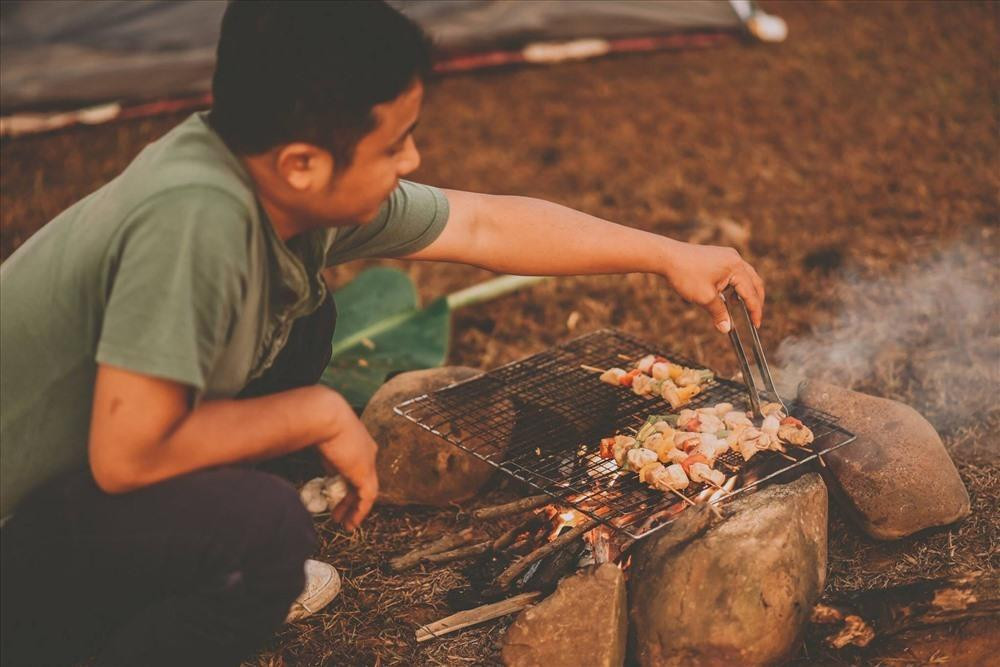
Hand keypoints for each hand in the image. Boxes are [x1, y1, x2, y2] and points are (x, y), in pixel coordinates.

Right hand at [314, 397, 378, 530]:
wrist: (324, 414)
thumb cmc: (316, 420)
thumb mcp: (321, 439)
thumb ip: (325, 455)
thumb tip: (323, 470)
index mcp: (357, 442)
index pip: (355, 467)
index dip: (346, 483)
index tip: (336, 495)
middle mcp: (366, 452)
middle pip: (360, 480)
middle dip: (349, 499)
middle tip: (340, 513)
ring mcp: (368, 462)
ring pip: (365, 491)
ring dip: (354, 509)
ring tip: (345, 523)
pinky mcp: (365, 473)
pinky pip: (367, 497)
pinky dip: (359, 511)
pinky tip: (351, 523)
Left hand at [661, 240, 764, 331]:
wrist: (666, 256)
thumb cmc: (685, 274)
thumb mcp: (704, 298)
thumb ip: (719, 313)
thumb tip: (726, 329)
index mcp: (736, 267)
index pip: (751, 293)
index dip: (755, 311)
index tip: (756, 325)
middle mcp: (735, 258)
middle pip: (754, 282)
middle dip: (755, 301)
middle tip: (753, 317)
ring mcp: (727, 255)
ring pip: (745, 276)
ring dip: (744, 292)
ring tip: (733, 306)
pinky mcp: (719, 255)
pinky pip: (734, 272)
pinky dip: (734, 285)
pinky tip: (724, 294)